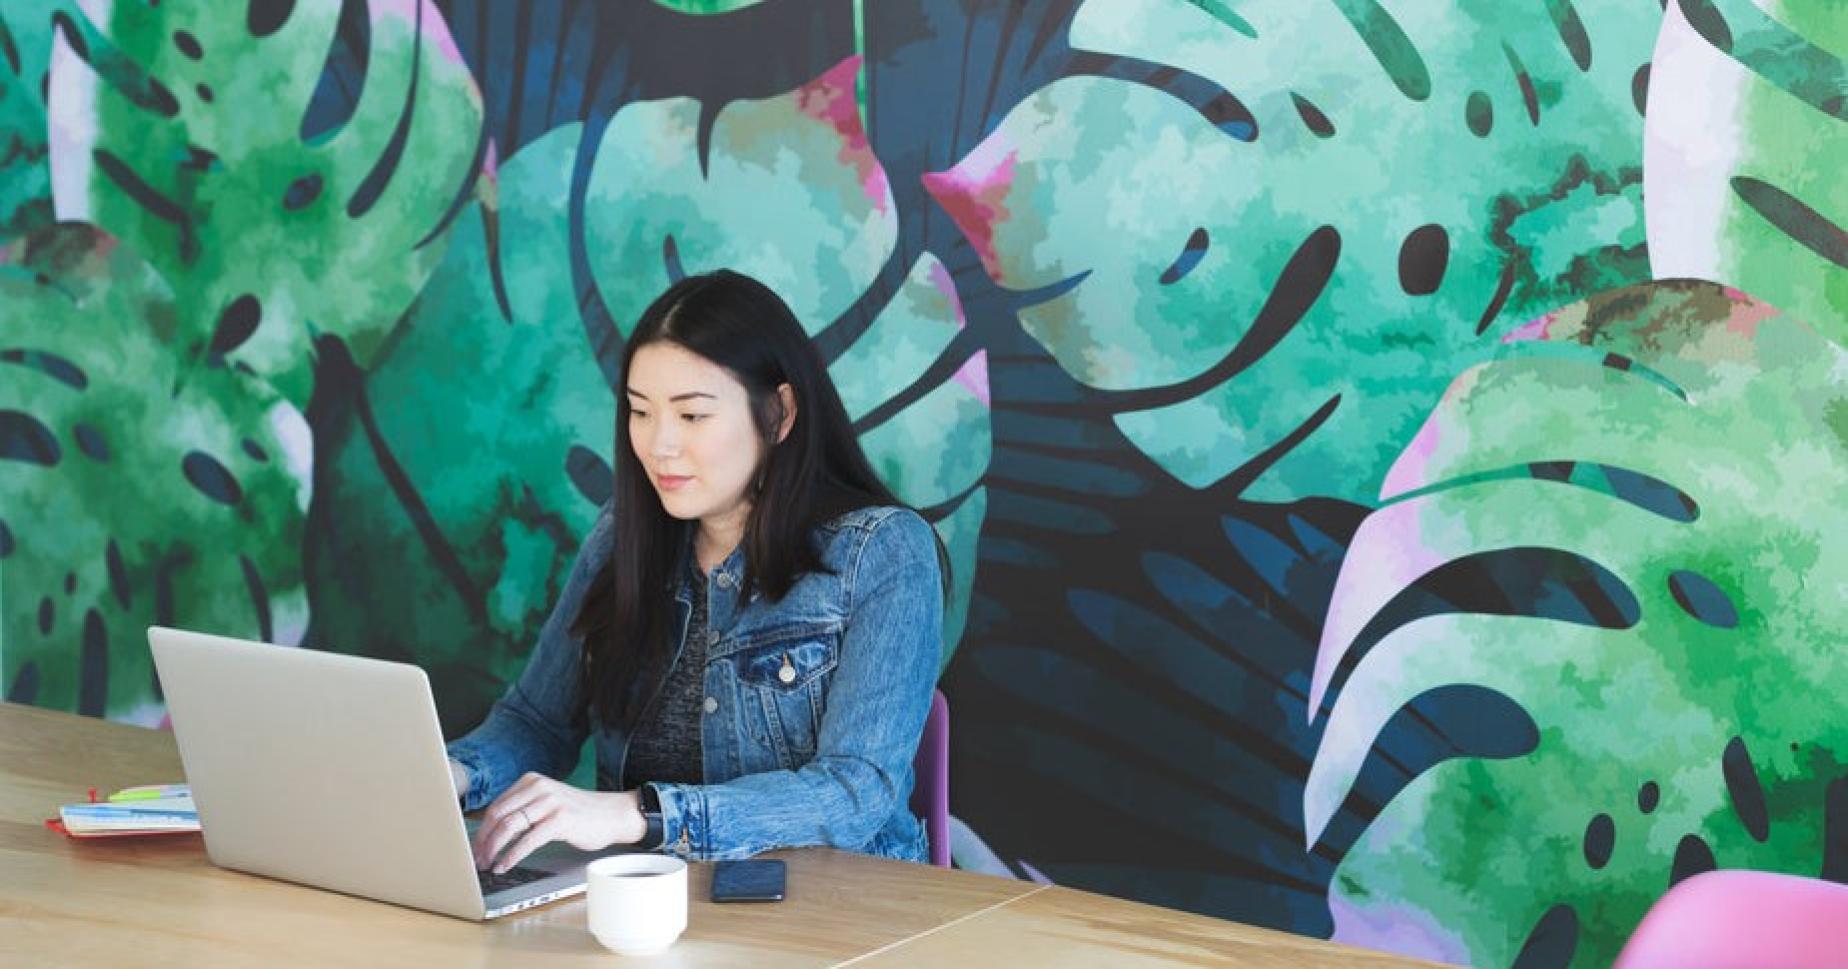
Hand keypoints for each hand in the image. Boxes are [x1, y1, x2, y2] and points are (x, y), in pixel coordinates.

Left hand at [472, 773, 646, 873]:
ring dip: (494, 849)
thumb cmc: (579, 813)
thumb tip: (492, 834)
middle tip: (477, 859)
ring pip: (509, 826)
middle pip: (498, 814)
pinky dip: (512, 855)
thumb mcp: (547, 803)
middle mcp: (539, 787)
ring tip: (488, 864)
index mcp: (532, 781)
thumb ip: (524, 810)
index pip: (497, 806)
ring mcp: (550, 802)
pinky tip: (505, 865)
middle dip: (483, 840)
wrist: (613, 815)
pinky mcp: (560, 819)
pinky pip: (528, 840)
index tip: (475, 847)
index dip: (481, 829)